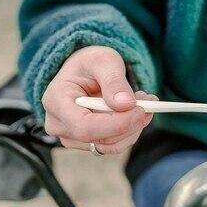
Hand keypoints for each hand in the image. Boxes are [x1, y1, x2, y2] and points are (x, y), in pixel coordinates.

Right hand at [41, 45, 156, 153]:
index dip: (116, 124)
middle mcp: (58, 124)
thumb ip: (114, 81)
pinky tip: (134, 112)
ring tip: (143, 102)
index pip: (84, 127)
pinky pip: (113, 145)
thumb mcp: (103, 60)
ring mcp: (71, 137)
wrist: (84, 71)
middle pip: (100, 139)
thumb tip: (126, 105)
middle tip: (150, 102)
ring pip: (110, 145)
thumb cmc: (90, 63)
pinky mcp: (86, 142)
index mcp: (56, 101)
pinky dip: (129, 130)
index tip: (141, 111)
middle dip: (130, 124)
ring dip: (133, 127)